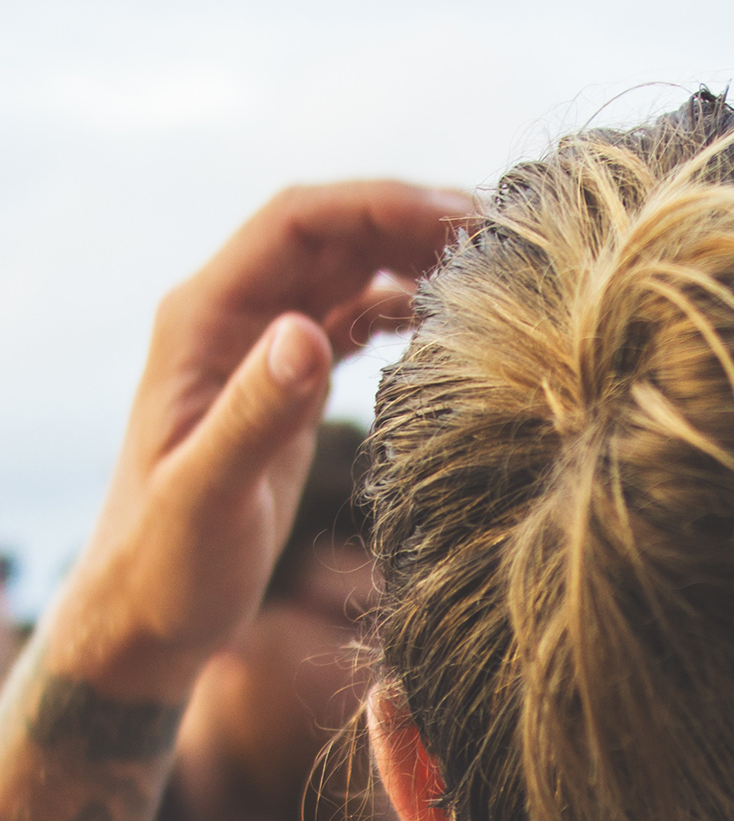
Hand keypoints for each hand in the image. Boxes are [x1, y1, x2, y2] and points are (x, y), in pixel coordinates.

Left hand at [61, 181, 473, 688]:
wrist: (147, 614)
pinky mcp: (285, 386)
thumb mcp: (208, 494)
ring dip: (410, 259)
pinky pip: (348, 319)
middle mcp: (230, 318)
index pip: (297, 222)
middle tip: (499, 237)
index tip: (457, 216)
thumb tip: (309, 334)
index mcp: (203, 319)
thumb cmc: (166, 564)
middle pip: (330, 234)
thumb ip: (256, 415)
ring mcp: (259, 349)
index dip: (378, 207)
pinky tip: (445, 325)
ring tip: (488, 272)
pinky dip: (398, 309)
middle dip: (409, 223)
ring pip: (344, 271)